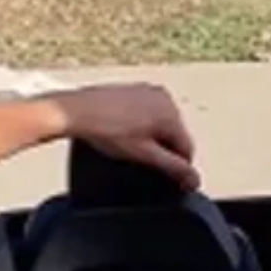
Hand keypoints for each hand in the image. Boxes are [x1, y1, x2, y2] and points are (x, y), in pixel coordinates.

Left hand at [48, 83, 199, 190]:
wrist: (75, 111)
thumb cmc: (106, 131)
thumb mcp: (143, 155)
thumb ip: (172, 167)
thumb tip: (195, 180)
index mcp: (171, 113)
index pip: (187, 148)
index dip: (178, 168)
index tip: (166, 179)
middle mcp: (165, 98)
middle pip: (175, 134)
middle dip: (165, 150)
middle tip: (142, 162)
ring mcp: (150, 91)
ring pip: (162, 123)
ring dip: (154, 138)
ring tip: (131, 147)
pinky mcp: (136, 89)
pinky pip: (149, 112)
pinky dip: (144, 125)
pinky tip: (125, 133)